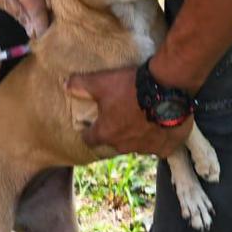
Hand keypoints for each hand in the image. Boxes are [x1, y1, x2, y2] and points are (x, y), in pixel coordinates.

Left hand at [0, 0, 50, 38]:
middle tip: (50, 36)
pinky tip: (55, 6)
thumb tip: (35, 32)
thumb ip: (19, 14)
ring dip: (57, 9)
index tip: (44, 43)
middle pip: (55, 5)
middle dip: (52, 21)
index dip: (43, 29)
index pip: (40, 13)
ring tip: (53, 23)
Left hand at [66, 67, 190, 157]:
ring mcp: (146, 148)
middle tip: (120, 117)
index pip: (89, 140)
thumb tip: (65, 85)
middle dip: (115, 133)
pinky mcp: (166, 147)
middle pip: (114, 143)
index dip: (87, 133)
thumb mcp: (101, 82)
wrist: (166, 89)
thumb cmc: (130, 87)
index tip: (88, 128)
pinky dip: (160, 139)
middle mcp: (124, 145)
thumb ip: (81, 85)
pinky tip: (162, 127)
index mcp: (106, 133)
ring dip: (138, 135)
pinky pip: (160, 147)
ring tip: (143, 119)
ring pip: (137, 145)